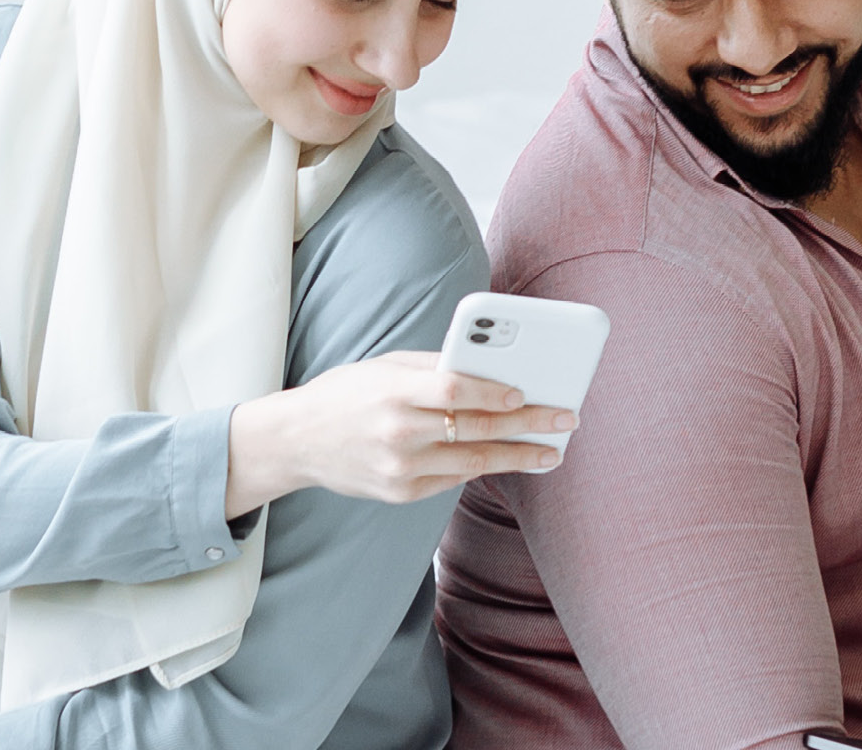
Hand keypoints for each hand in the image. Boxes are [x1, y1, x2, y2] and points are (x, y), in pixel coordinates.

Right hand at [225, 351, 572, 513]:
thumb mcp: (384, 367)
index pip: (452, 390)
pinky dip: (479, 467)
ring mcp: (398, 468)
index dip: (492, 391)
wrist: (297, 441)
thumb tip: (493, 370)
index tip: (526, 391)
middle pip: (473, 429)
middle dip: (526, 425)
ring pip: (471, 463)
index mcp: (391, 391)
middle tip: (564, 421)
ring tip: (550, 451)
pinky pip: (451, 479)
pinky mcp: (400, 493)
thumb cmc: (347, 394)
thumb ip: (433, 368)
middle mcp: (396, 432)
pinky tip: (507, 459)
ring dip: (517, 456)